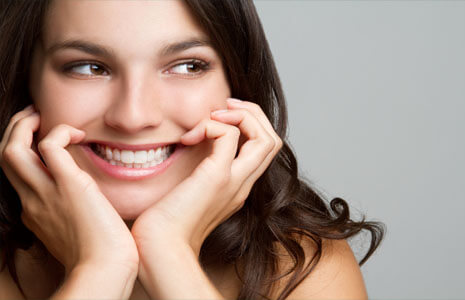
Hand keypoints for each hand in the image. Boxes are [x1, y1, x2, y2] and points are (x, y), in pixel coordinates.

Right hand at [0, 106, 137, 272]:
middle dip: (14, 131)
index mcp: (33, 213)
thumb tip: (86, 204)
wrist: (105, 268)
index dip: (25, 153)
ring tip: (42, 115)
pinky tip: (79, 134)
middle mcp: (32, 201)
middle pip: (4, 158)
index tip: (41, 141)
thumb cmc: (100, 255)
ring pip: (12, 150)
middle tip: (33, 116)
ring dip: (23, 125)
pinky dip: (60, 131)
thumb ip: (70, 215)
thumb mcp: (74, 233)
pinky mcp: (68, 184)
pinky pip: (50, 146)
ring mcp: (45, 193)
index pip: (17, 176)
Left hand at [131, 98, 282, 255]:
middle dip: (253, 113)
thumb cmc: (165, 225)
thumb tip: (187, 146)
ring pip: (266, 137)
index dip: (250, 125)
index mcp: (237, 187)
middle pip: (273, 140)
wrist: (159, 249)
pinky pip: (230, 135)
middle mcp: (242, 184)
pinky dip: (213, 124)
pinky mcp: (217, 177)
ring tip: (214, 115)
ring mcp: (234, 181)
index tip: (220, 118)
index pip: (263, 149)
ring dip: (243, 114)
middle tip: (224, 107)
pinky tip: (190, 136)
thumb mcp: (187, 194)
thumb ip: (196, 174)